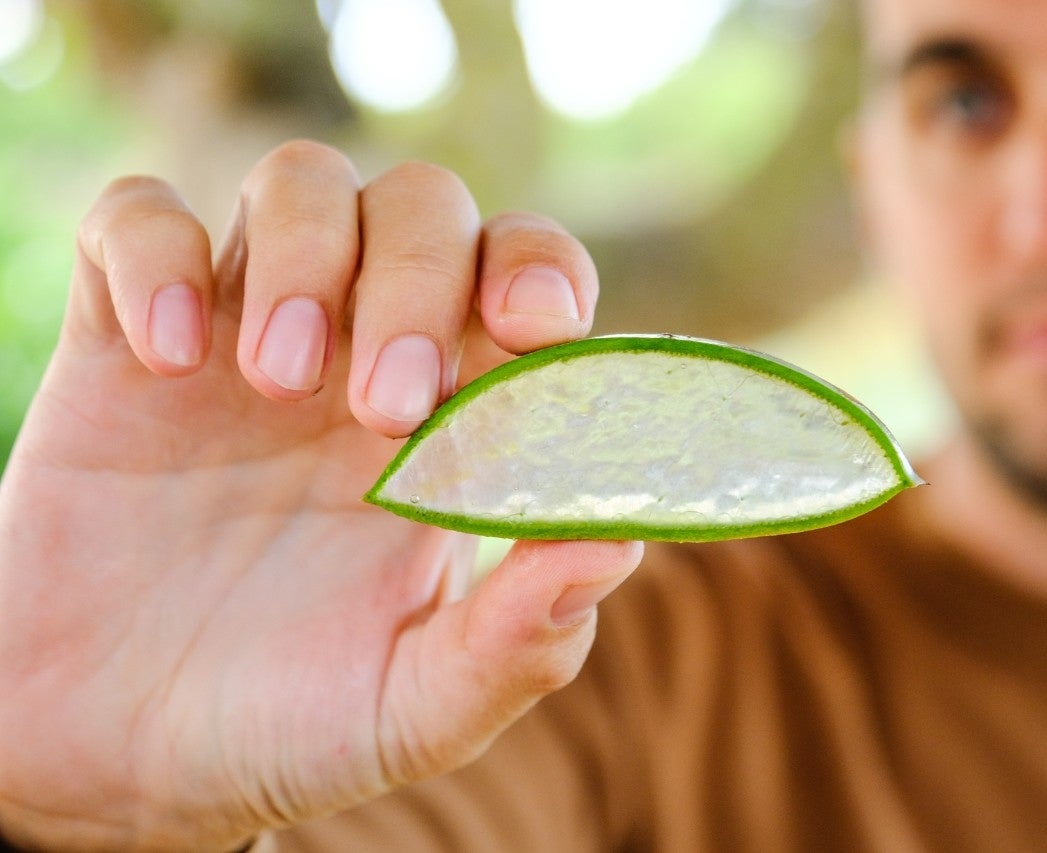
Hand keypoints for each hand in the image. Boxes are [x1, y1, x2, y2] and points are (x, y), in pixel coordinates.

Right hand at [0, 141, 641, 851]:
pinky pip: (139, 220)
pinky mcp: (123, 342)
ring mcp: (243, 337)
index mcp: (451, 426)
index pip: (527, 283)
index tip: (538, 327)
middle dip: (422, 279)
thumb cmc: (289, 725)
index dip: (544, 275)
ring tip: (279, 381)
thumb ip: (522, 637)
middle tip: (387, 408)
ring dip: (308, 255)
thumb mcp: (419, 707)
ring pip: (301, 183)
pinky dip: (160, 256)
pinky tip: (168, 356)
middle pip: (424, 208)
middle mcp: (359, 358)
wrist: (124, 764)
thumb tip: (620, 538)